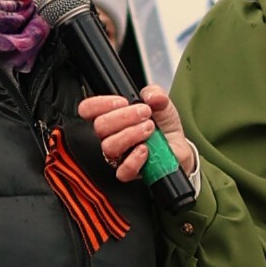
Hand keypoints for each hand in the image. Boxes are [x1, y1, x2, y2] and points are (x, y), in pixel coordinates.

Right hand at [80, 86, 197, 192]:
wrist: (177, 149)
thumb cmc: (163, 127)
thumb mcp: (161, 104)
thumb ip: (155, 93)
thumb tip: (152, 96)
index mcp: (112, 117)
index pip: (88, 109)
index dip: (100, 104)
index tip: (122, 102)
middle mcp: (110, 136)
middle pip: (100, 126)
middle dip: (125, 116)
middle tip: (145, 113)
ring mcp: (117, 156)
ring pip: (109, 146)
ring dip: (131, 134)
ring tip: (150, 129)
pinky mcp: (129, 172)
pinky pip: (123, 170)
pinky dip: (135, 158)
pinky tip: (146, 149)